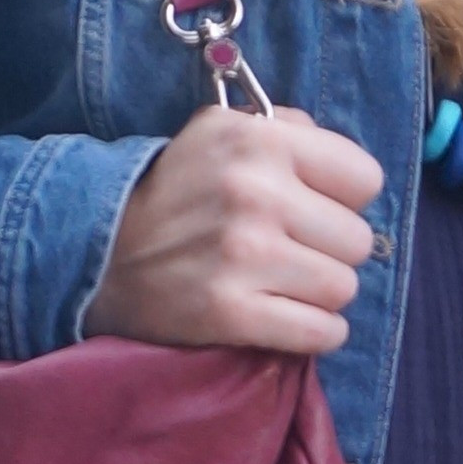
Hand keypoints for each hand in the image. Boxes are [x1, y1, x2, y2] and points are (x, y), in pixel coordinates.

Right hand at [87, 104, 386, 356]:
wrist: (97, 250)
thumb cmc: (175, 190)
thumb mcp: (221, 130)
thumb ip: (288, 130)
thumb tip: (343, 168)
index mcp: (260, 141)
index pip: (365, 179)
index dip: (345, 199)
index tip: (314, 208)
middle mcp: (255, 193)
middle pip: (358, 241)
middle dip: (333, 251)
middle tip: (295, 253)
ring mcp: (244, 256)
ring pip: (343, 289)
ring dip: (322, 295)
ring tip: (286, 286)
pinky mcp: (231, 313)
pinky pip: (321, 333)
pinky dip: (316, 333)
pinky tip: (289, 319)